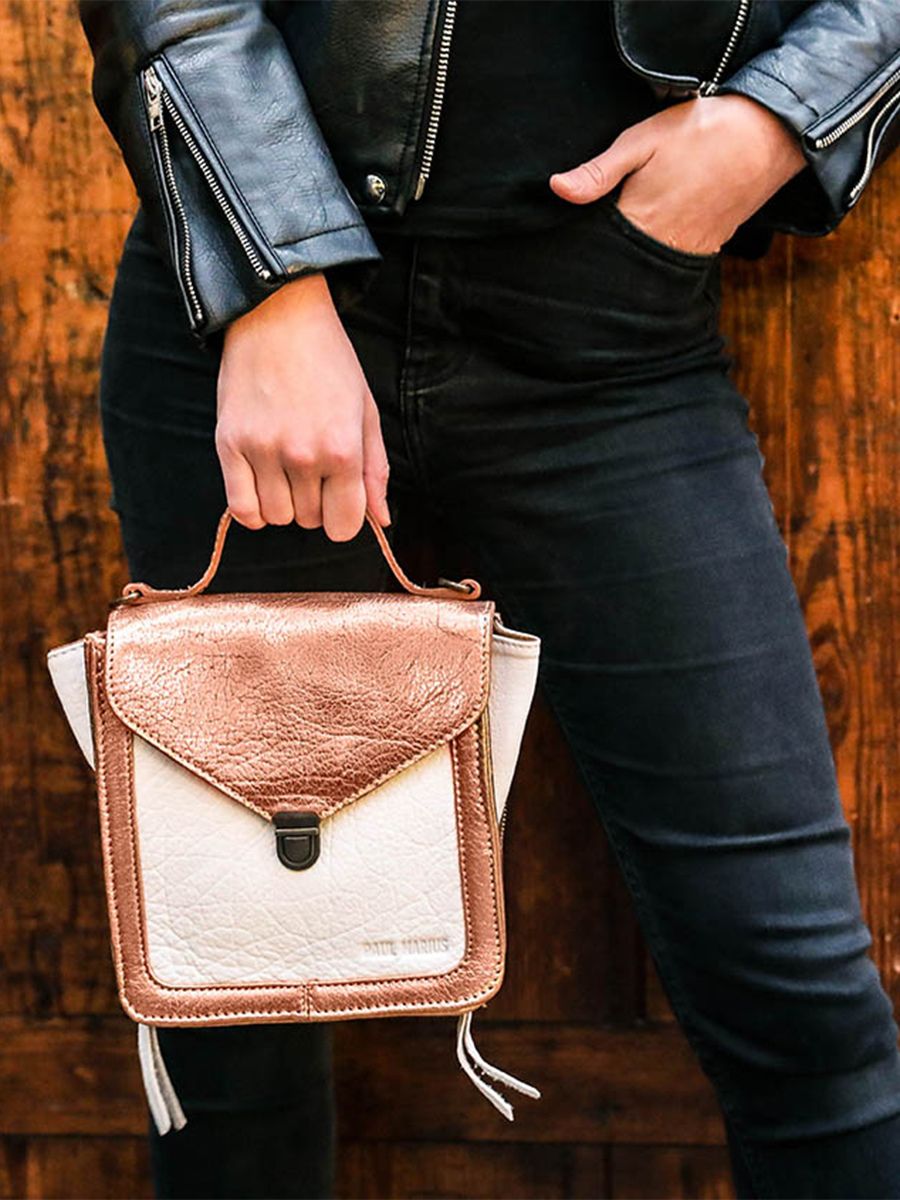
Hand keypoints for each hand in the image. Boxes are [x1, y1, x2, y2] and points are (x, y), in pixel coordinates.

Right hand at [216, 272, 390, 541]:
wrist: (278, 316)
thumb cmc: (330, 363)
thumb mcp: (366, 412)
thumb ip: (375, 471)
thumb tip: (381, 521)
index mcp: (342, 449)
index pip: (343, 526)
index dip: (343, 517)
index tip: (339, 499)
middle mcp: (302, 455)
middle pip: (310, 521)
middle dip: (315, 503)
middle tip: (312, 467)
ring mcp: (263, 450)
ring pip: (276, 517)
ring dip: (284, 504)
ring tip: (286, 470)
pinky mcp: (229, 444)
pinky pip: (241, 509)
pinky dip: (253, 510)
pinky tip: (261, 487)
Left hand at [549, 94, 806, 255]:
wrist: (769, 136)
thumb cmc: (701, 132)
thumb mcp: (642, 140)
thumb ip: (599, 171)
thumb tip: (556, 189)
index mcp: (639, 223)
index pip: (597, 251)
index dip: (581, 248)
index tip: (565, 247)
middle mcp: (663, 248)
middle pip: (621, 266)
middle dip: (605, 261)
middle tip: (587, 252)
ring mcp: (690, 252)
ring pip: (647, 267)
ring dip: (633, 260)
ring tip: (621, 247)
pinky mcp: (710, 249)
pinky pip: (674, 262)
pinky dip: (659, 255)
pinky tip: (652, 242)